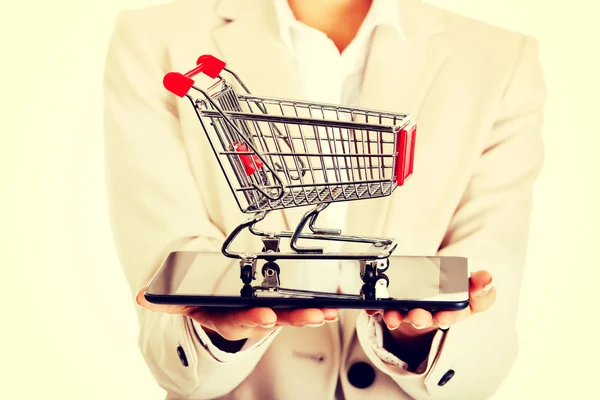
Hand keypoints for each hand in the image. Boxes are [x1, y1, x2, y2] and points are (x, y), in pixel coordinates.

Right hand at [135, 286, 338, 341]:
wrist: (213, 300)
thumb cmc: (202, 297)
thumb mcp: (182, 297)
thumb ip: (166, 297)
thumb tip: (142, 294)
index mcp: (220, 315)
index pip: (234, 321)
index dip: (249, 320)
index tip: (265, 318)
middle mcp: (243, 318)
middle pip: (269, 320)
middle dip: (290, 319)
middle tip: (311, 316)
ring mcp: (261, 313)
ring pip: (286, 315)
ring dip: (307, 314)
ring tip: (326, 312)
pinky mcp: (275, 306)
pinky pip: (295, 307)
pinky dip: (314, 307)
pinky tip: (331, 307)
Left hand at [367, 270, 494, 363]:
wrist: (428, 302)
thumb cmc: (451, 297)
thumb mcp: (471, 292)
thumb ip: (480, 286)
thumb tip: (488, 278)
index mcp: (452, 312)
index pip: (454, 315)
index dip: (449, 316)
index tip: (444, 316)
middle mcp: (429, 315)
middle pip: (424, 319)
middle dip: (420, 318)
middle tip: (417, 316)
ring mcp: (408, 313)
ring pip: (402, 317)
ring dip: (396, 316)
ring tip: (392, 315)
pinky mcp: (392, 308)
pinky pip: (381, 309)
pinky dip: (376, 308)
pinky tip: (372, 306)